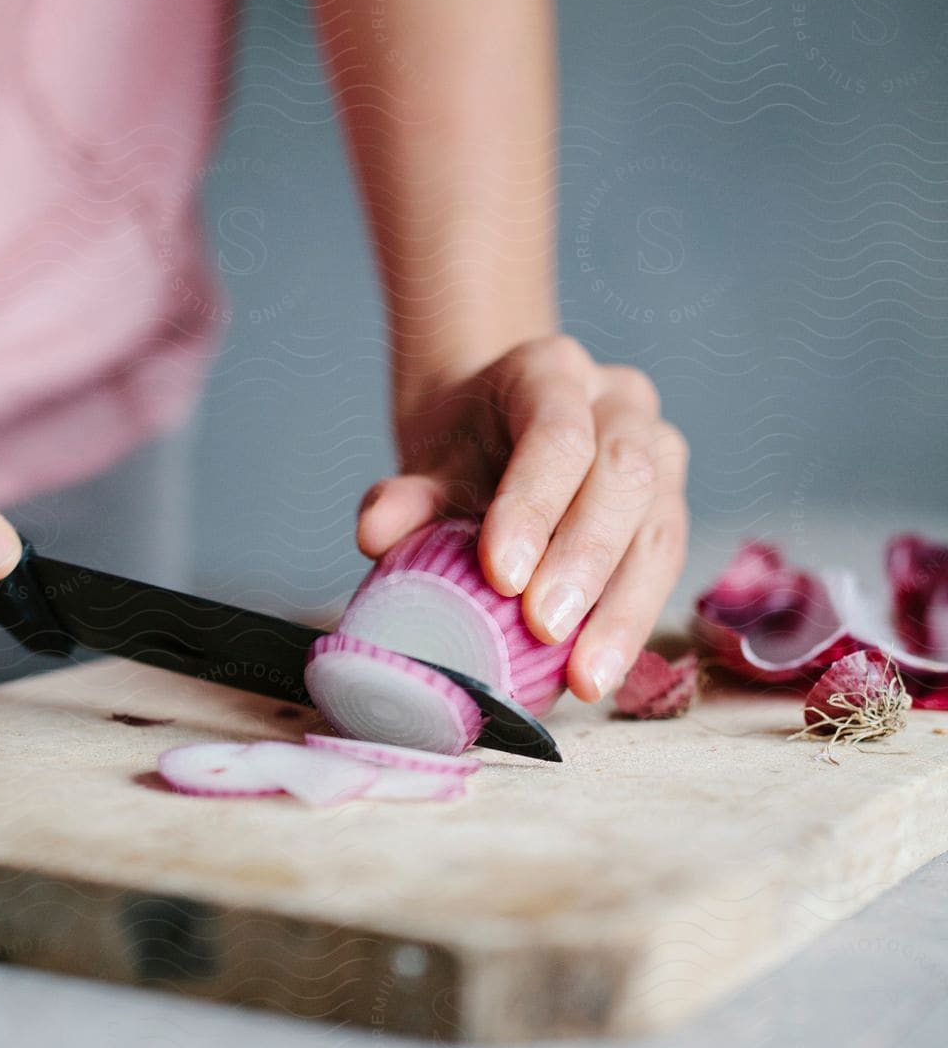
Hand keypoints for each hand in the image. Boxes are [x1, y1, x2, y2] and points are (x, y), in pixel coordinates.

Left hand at [357, 336, 689, 701]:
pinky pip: (664, 564)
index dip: (533, 506)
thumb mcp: (428, 466)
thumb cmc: (463, 453)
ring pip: (658, 526)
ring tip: (586, 675)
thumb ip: (404, 497)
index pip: (556, 434)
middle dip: (585, 559)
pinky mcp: (671, 505)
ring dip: (623, 608)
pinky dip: (633, 622)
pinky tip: (602, 671)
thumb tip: (375, 533)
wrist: (494, 436)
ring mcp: (659, 451)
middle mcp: (619, 401)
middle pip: (622, 475)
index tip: (502, 576)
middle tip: (545, 628)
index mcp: (551, 372)